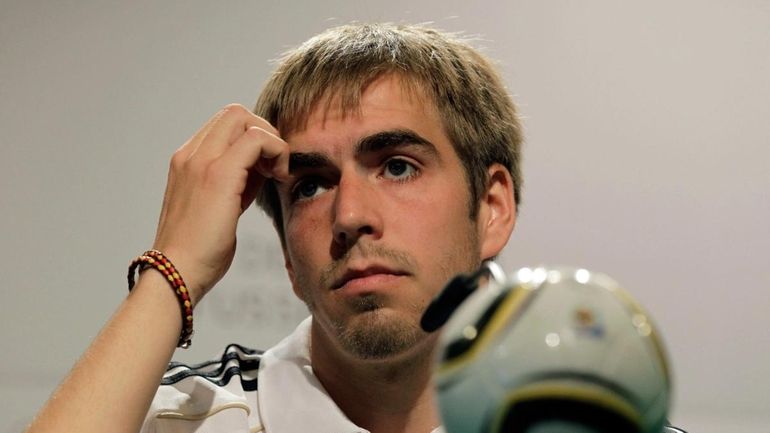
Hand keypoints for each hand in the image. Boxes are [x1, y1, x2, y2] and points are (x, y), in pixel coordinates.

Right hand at [151, 104, 288, 304]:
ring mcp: (201, 161)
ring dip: (270, 141)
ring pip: (244, 118)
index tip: (263, 171)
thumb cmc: (199, 251)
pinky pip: (257, 138)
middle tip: (274, 167)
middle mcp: (190, 155)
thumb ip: (236, 183)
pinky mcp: (219, 174)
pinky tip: (277, 177)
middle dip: (264, 133)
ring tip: (275, 173)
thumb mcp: (218, 208)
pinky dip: (276, 150)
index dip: (252, 140)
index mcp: (186, 161)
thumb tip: (262, 170)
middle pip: (235, 113)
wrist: (176, 274)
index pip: (225, 126)